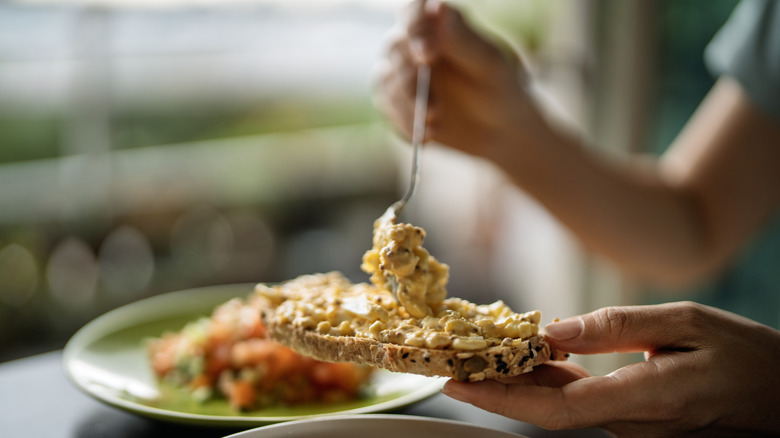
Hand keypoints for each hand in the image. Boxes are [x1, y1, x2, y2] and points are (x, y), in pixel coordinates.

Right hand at [375, 0, 544, 161]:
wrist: (499, 131)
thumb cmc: (500, 89)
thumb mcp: (489, 65)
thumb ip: (462, 39)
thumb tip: (438, 6)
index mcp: (439, 24)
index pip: (412, 10)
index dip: (414, 27)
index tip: (426, 55)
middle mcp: (414, 42)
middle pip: (394, 49)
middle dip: (411, 81)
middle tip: (435, 109)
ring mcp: (402, 71)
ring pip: (385, 81)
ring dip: (408, 106)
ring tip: (435, 125)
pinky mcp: (396, 100)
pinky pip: (387, 108)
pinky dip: (405, 123)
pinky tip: (429, 135)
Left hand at [441, 302, 779, 436]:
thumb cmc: (744, 356)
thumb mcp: (688, 323)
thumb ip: (619, 327)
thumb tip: (554, 328)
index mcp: (645, 399)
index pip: (557, 408)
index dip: (501, 400)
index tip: (459, 384)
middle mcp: (630, 421)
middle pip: (546, 410)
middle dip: (491, 391)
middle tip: (445, 367)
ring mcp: (629, 423)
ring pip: (558, 405)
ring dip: (511, 384)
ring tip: (469, 357)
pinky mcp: (631, 415)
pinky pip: (578, 398)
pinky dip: (543, 378)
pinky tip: (521, 356)